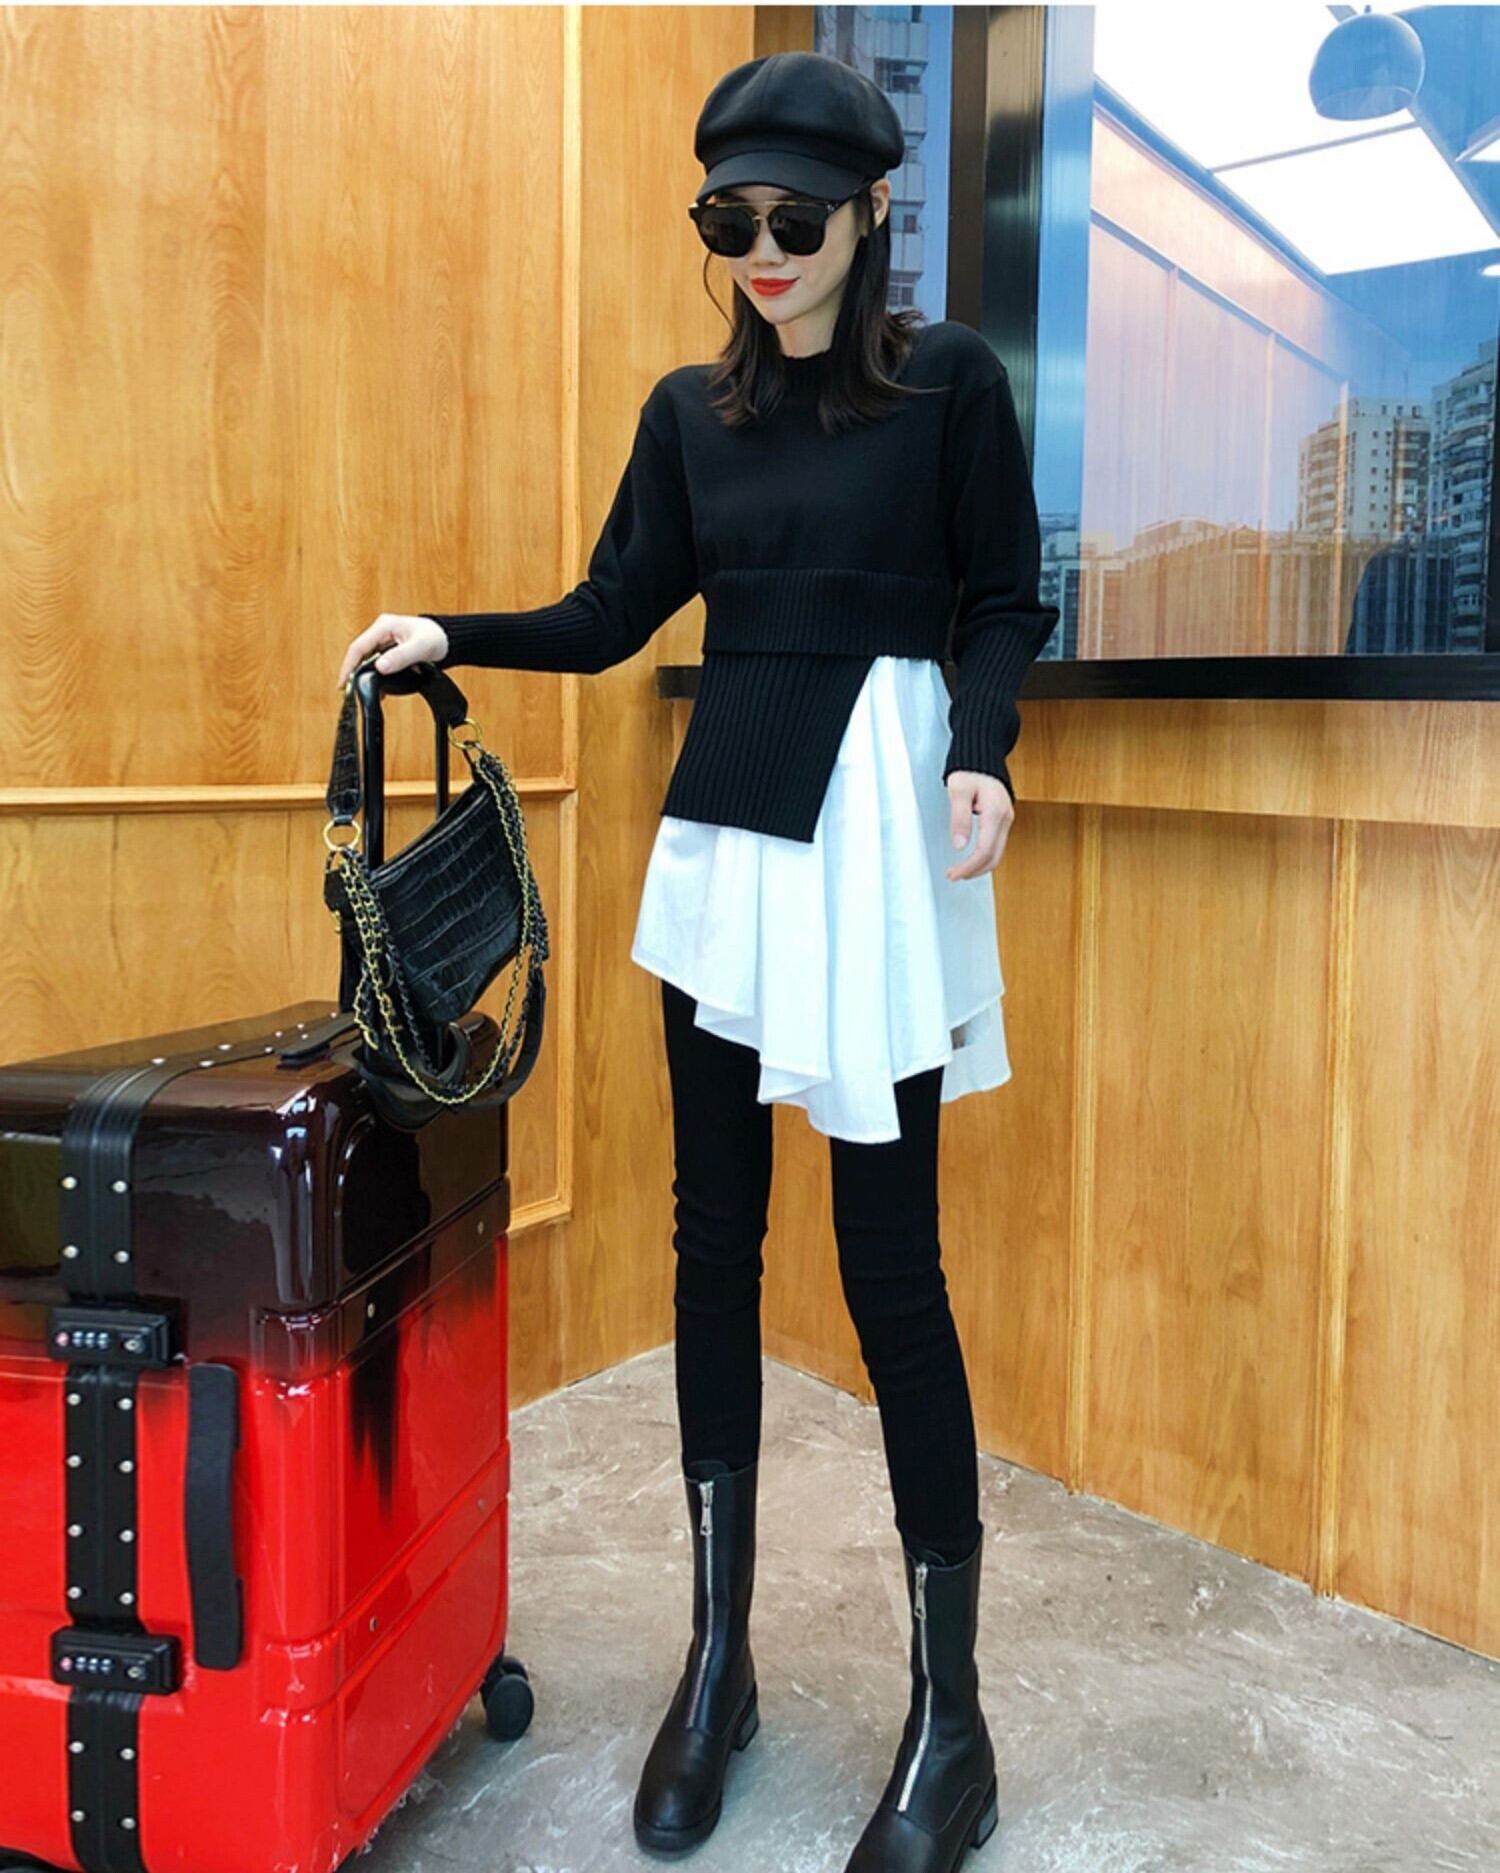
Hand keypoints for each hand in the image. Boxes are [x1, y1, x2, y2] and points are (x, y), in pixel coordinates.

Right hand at [334, 613, 449, 689]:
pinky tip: (375, 686)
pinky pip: (375, 661)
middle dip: (352, 671)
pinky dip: (373, 673)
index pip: (358, 647)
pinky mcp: (389, 649)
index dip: (348, 665)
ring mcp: (384, 640)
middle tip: (347, 690)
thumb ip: (401, 657)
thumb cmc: (436, 638)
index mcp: (384, 626)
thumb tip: (380, 666)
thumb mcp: (420, 648)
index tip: (343, 683)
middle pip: (359, 653)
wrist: (448, 639)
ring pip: (366, 658)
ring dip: (362, 673)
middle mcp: (381, 631)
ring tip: (358, 690)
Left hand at [944, 771, 1012, 880]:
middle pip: (994, 858)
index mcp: (995, 813)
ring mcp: (1006, 821)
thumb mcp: (958, 791)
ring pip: (997, 854)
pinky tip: (971, 859)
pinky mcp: (1003, 821)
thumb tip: (960, 845)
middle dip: (974, 871)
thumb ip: (959, 818)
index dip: (968, 867)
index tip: (953, 874)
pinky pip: (997, 846)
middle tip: (954, 875)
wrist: (983, 759)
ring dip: (979, 867)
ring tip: (960, 870)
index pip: (984, 851)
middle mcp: (1005, 819)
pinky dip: (984, 857)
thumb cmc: (970, 771)